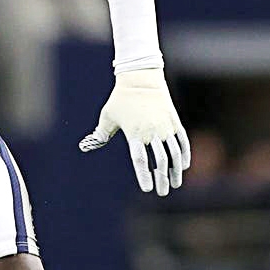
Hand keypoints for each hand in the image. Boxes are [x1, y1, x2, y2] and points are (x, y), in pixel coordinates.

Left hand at [78, 68, 190, 195]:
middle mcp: (152, 132)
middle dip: (162, 179)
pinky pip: (182, 141)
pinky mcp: (174, 121)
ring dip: (176, 171)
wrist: (140, 77)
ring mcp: (165, 127)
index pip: (140, 160)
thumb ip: (100, 134)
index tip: (148, 189)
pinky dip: (184, 155)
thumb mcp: (107, 115)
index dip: (144, 176)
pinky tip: (183, 166)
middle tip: (162, 192)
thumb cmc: (121, 98)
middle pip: (159, 161)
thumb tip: (85, 146)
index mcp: (134, 134)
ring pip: (174, 154)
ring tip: (175, 184)